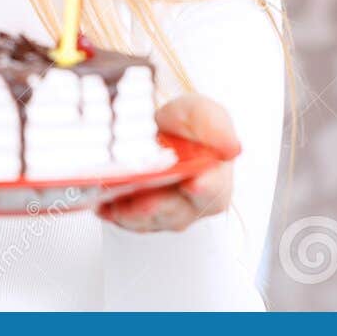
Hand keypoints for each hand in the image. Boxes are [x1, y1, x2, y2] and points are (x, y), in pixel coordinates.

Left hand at [96, 94, 240, 231]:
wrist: (159, 132)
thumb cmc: (183, 126)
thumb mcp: (199, 112)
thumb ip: (215, 124)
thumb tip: (232, 146)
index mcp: (216, 177)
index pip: (214, 190)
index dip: (205, 187)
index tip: (194, 183)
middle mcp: (194, 203)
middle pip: (177, 211)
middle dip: (157, 205)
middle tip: (141, 199)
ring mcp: (168, 215)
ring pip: (151, 221)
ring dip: (130, 211)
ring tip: (114, 198)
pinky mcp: (143, 220)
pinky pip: (128, 223)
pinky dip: (114, 213)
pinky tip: (103, 203)